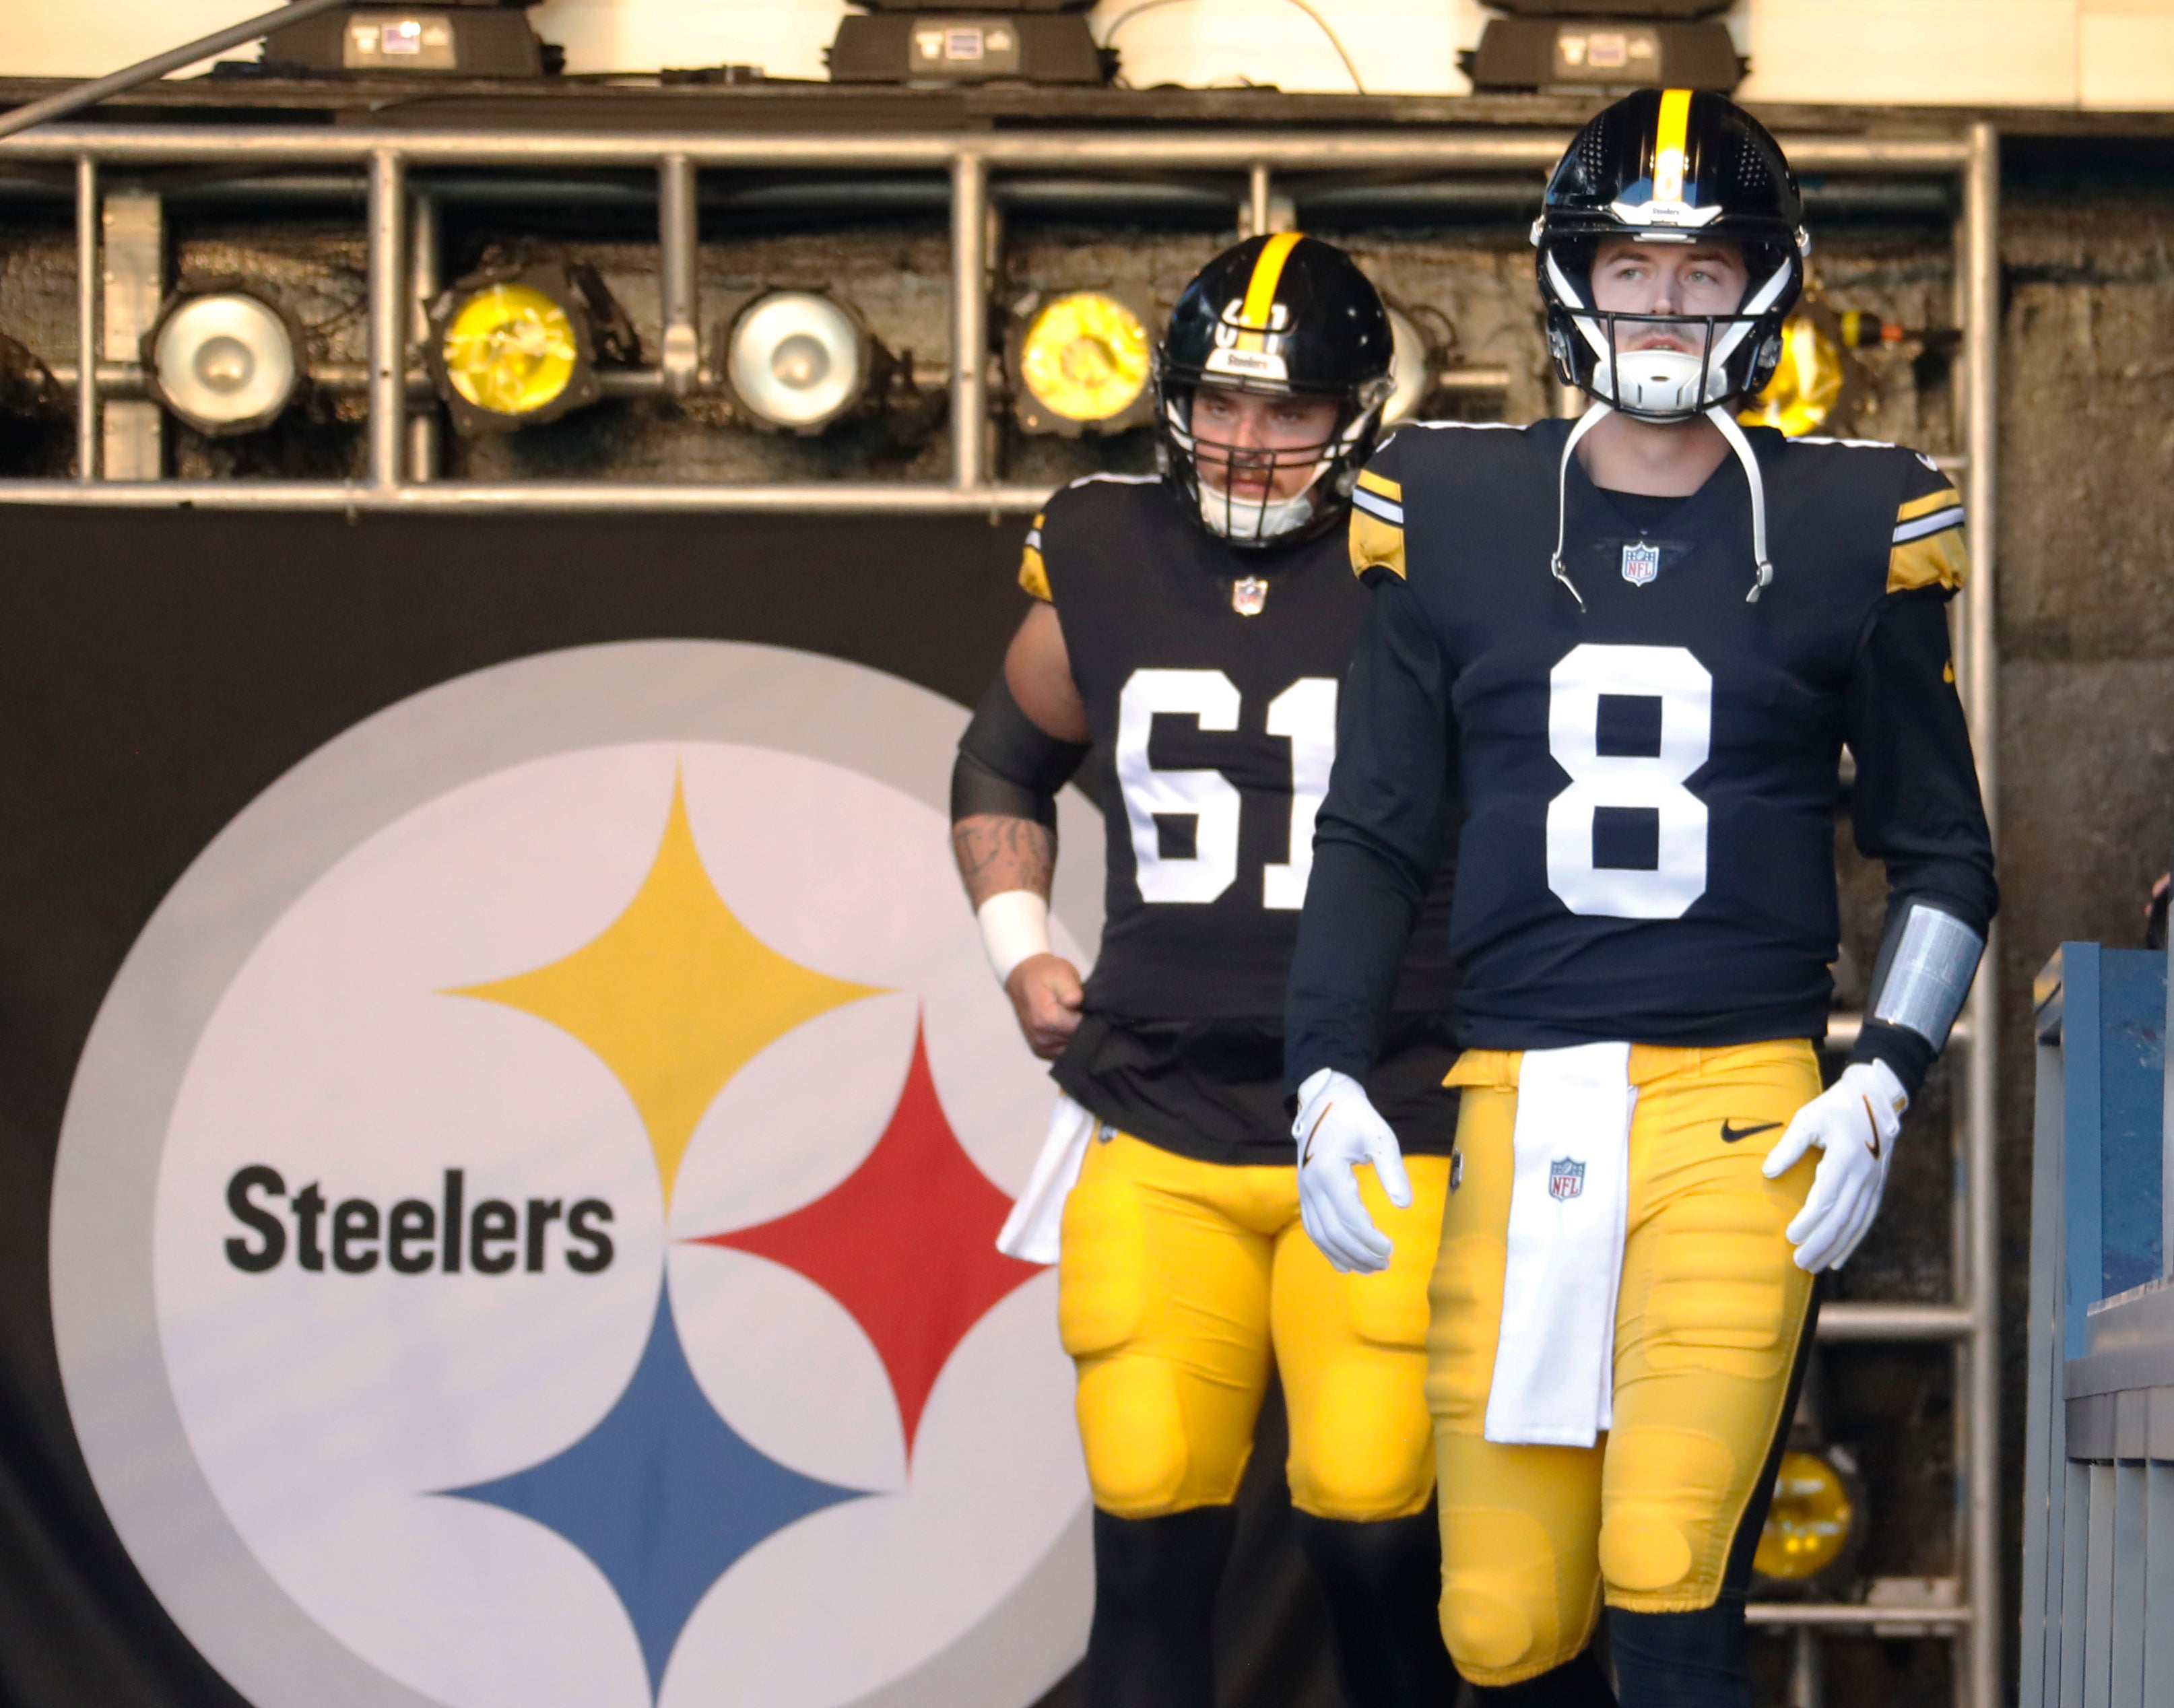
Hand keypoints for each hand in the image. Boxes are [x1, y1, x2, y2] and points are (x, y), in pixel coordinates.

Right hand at [1005, 953, 1083, 1058]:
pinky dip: (1068, 1041)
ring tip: (1072, 1016)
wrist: (1022, 979)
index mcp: (1046, 1019)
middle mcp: (1041, 1038)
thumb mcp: (1061, 972)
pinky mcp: (1041, 1051)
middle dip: (1084, 1028)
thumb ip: (1070, 989)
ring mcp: (1040, 1047)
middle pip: (1076, 1041)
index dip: (1090, 1018)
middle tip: (1082, 1010)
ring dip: (1076, 1036)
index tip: (1090, 1007)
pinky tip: (1066, 1026)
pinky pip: (1063, 1052)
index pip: (1080, 1029)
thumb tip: (1075, 1003)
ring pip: (1071, 1048)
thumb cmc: (1045, 974)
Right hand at [1292, 1068, 1411, 1274]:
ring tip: (1368, 1269)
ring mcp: (1303, 1190)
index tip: (1391, 1249)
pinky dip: (1326, 1249)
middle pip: (1334, 1233)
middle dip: (1360, 1254)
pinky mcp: (1303, 1192)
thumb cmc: (1356, 1117)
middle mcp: (1311, 1185)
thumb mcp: (1380, 1137)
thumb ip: (1392, 1171)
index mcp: (1329, 1172)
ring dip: (1344, 1256)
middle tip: (1385, 1265)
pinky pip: (1311, 1227)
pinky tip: (1343, 1263)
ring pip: (1320, 1235)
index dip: (1370, 1240)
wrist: (1325, 1101)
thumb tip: (1404, 1205)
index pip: (1350, 1218)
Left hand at [1762, 1059, 1906, 1272]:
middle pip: (1842, 1219)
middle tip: (1800, 1263)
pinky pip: (1866, 1219)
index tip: (1790, 1237)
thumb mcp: (1808, 1117)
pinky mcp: (1877, 1186)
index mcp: (1845, 1158)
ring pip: (1856, 1224)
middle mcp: (1864, 1175)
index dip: (1809, 1221)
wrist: (1876, 1098)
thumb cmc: (1835, 1106)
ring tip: (1815, 1267)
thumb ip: (1789, 1146)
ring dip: (1836, 1248)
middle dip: (1821, 1244)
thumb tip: (1768, 1172)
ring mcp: (1874, 1182)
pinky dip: (1853, 1241)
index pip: (1827, 1199)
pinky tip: (1839, 1258)